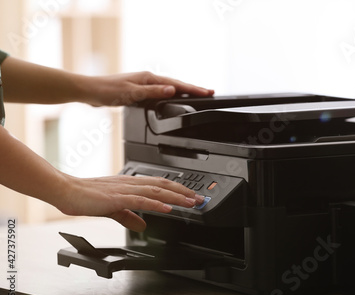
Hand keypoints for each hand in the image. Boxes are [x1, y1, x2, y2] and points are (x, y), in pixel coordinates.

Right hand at [57, 174, 204, 231]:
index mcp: (130, 185)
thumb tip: (143, 223)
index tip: (191, 196)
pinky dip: (156, 204)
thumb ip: (129, 215)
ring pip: (156, 191)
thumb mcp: (114, 208)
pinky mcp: (116, 198)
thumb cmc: (86, 197)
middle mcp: (131, 184)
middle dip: (183, 192)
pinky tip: (168, 208)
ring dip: (176, 197)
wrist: (66, 191)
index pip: (159, 185)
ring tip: (190, 202)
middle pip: (163, 185)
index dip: (177, 190)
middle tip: (200, 199)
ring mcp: (124, 190)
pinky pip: (140, 200)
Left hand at [85, 72, 214, 106]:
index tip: (208, 92)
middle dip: (193, 89)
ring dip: (183, 92)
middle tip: (209, 93)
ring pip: (169, 89)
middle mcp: (148, 79)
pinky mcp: (139, 92)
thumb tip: (172, 90)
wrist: (89, 91)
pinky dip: (170, 96)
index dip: (193, 89)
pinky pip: (160, 93)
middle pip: (176, 85)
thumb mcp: (132, 93)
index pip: (177, 84)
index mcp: (149, 78)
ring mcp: (144, 85)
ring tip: (197, 96)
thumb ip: (153, 93)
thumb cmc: (106, 90)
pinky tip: (172, 100)